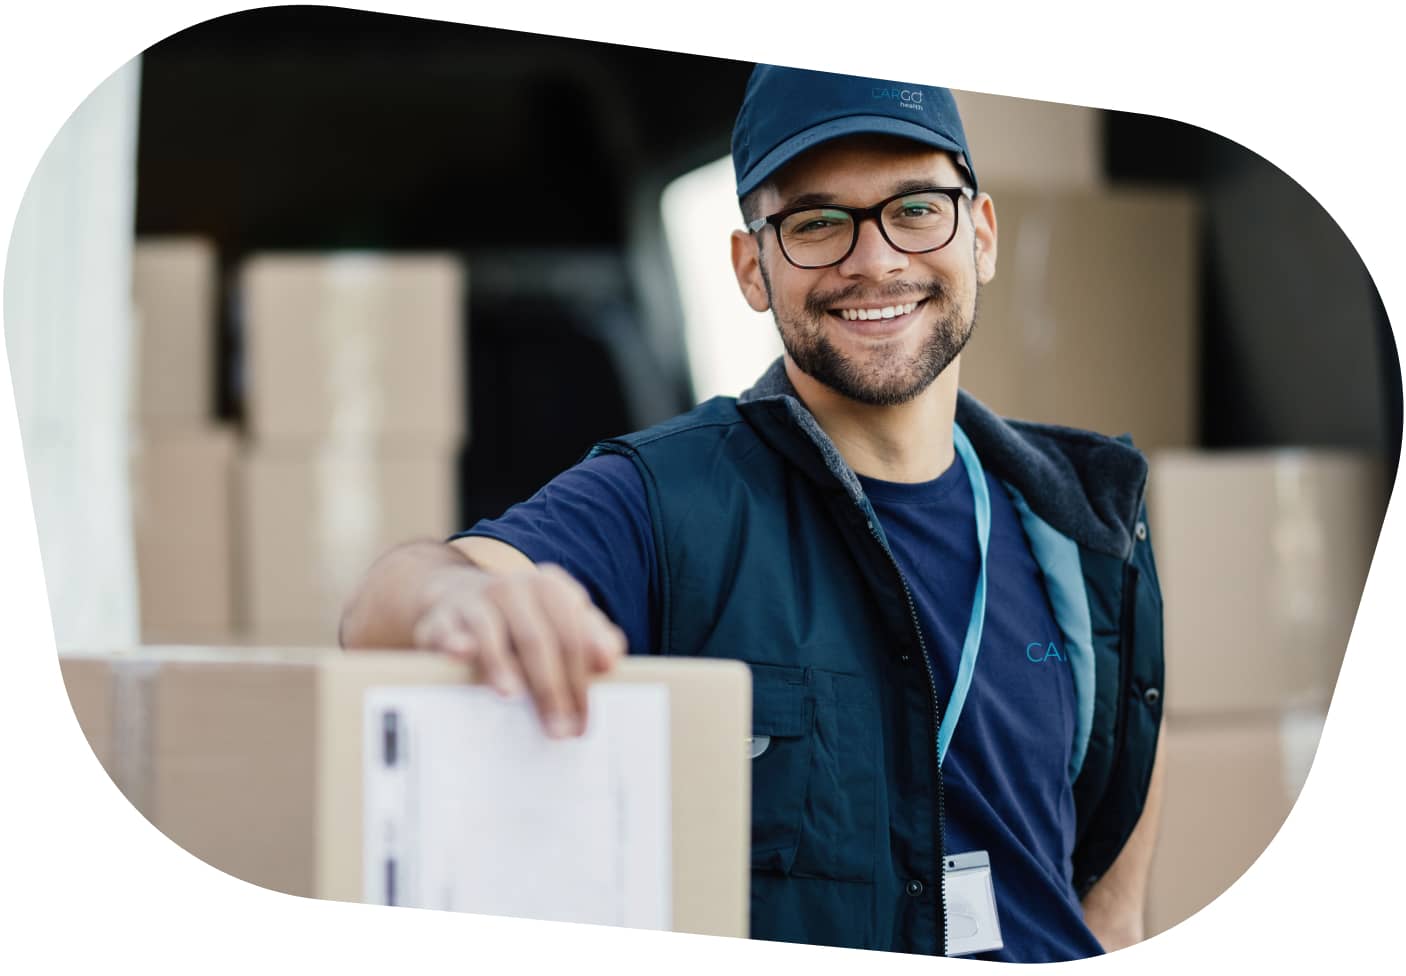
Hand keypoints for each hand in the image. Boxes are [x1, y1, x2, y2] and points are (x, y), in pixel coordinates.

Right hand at [411, 563, 626, 738]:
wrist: (460, 596)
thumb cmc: (524, 620)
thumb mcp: (562, 621)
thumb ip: (592, 638)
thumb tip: (610, 660)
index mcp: (551, 588)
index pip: (573, 635)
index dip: (581, 678)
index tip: (585, 719)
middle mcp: (514, 588)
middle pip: (538, 640)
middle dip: (550, 688)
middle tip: (558, 730)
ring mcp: (476, 600)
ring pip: (492, 632)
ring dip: (502, 664)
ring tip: (512, 696)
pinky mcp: (441, 616)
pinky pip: (446, 629)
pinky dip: (454, 641)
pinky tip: (461, 654)